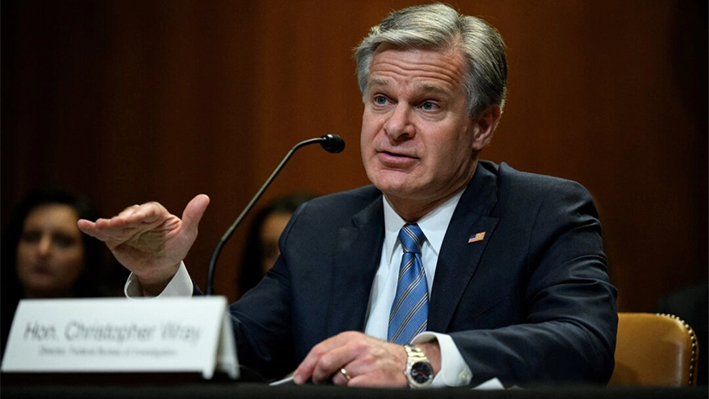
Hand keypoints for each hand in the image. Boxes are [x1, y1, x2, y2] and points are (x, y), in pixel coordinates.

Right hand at [77, 194, 209, 294]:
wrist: (161, 267)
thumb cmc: (175, 248)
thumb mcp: (187, 235)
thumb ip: (192, 217)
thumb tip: (205, 197)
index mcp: (157, 214)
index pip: (149, 210)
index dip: (143, 214)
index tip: (137, 218)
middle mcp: (139, 217)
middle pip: (129, 215)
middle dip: (123, 220)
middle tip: (117, 224)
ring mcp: (125, 227)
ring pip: (115, 223)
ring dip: (107, 224)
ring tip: (100, 226)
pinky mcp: (114, 238)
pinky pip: (102, 232)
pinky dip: (92, 228)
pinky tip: (83, 225)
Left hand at [293, 331, 409, 387]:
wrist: (408, 363)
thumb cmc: (381, 356)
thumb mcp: (358, 345)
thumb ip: (337, 351)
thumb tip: (313, 367)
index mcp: (350, 338)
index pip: (320, 350)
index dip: (306, 365)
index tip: (299, 377)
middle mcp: (357, 347)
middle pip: (324, 362)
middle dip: (316, 376)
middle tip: (316, 382)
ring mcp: (365, 362)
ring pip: (337, 379)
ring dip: (339, 384)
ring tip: (351, 380)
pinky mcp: (373, 378)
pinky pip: (350, 388)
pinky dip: (350, 389)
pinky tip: (360, 385)